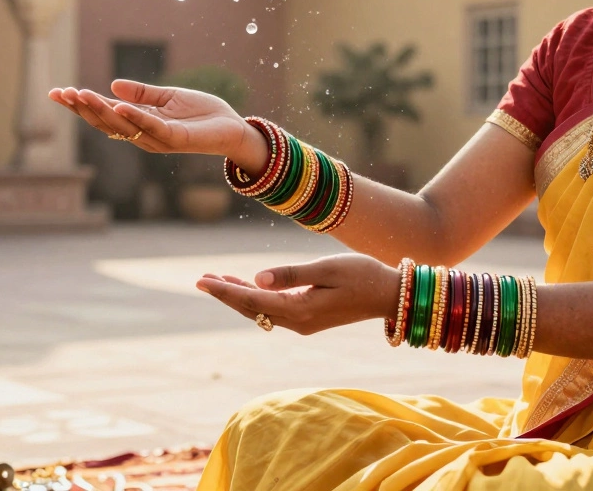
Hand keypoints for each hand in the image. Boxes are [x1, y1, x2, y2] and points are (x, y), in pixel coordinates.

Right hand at [48, 80, 264, 163]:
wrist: (233, 127)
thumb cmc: (202, 114)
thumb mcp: (167, 98)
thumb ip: (142, 94)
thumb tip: (112, 86)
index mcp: (138, 125)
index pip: (103, 116)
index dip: (80, 106)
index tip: (57, 92)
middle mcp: (143, 136)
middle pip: (106, 123)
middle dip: (82, 109)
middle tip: (62, 93)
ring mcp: (158, 139)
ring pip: (123, 126)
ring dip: (101, 111)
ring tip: (81, 95)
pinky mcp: (176, 139)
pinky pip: (151, 127)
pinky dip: (135, 116)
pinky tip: (118, 105)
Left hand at [196, 254, 400, 335]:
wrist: (390, 295)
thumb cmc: (363, 275)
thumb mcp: (327, 268)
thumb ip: (291, 274)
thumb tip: (257, 278)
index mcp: (300, 310)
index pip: (252, 300)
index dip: (225, 290)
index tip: (202, 280)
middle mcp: (298, 322)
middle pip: (252, 309)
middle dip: (226, 294)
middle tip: (201, 279)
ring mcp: (304, 323)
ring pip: (262, 311)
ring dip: (239, 296)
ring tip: (217, 280)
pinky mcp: (310, 319)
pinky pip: (274, 311)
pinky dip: (257, 298)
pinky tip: (248, 287)